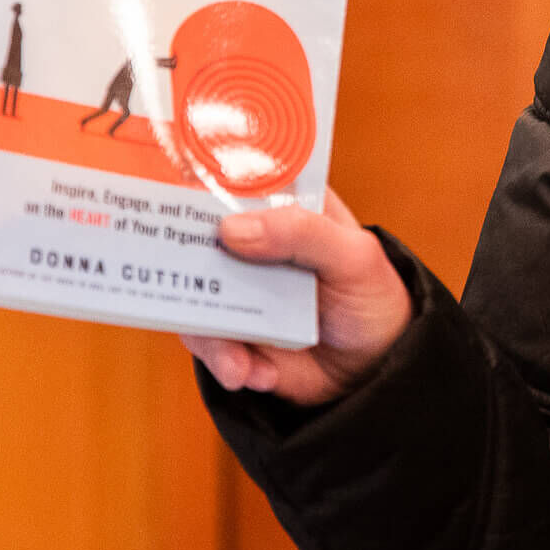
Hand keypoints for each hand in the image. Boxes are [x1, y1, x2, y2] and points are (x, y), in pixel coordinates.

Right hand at [181, 186, 412, 405]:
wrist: (375, 369)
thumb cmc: (374, 297)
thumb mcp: (354, 257)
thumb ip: (303, 234)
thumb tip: (232, 228)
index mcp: (288, 205)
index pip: (240, 175)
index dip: (203, 175)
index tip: (176, 189)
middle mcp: (254, 239)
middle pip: (196, 233)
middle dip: (180, 258)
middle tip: (174, 282)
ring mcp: (239, 285)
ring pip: (191, 290)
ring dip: (209, 331)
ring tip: (241, 361)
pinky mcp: (232, 329)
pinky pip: (206, 340)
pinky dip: (226, 360)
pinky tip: (256, 373)